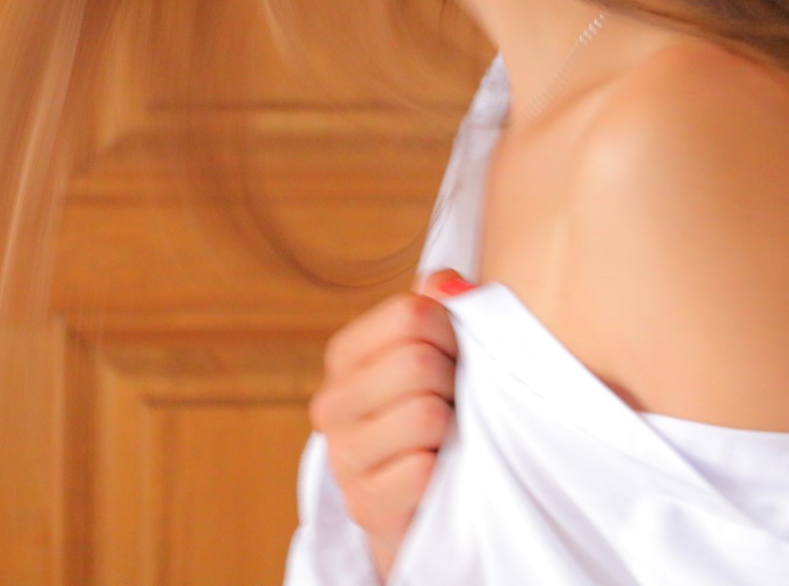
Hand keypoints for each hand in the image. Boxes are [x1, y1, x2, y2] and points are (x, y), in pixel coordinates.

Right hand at [307, 267, 475, 580]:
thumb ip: (440, 305)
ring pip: (425, 415)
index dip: (452, 332)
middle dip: (454, 383)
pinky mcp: (365, 505)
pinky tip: (439, 476)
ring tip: (446, 441)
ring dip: (454, 430)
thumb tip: (449, 284)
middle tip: (454, 405)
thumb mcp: (439, 352)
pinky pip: (423, 470)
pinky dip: (445, 473)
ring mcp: (343, 457)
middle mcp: (332, 403)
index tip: (455, 357)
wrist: (423, 505)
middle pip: (418, 362)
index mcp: (346, 355)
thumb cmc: (436, 413)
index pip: (412, 313)